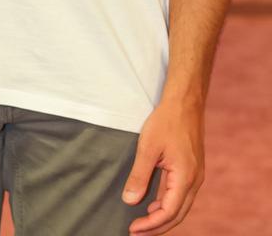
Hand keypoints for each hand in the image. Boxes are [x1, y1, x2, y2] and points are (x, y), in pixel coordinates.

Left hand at [123, 97, 203, 233]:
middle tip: (136, 232)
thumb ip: (139, 176)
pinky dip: (167, 204)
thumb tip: (130, 201)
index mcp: (185, 178)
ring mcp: (194, 176)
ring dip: (162, 217)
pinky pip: (180, 194)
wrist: (184, 102)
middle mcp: (194, 181)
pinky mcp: (191, 169)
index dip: (151, 225)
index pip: (168, 212)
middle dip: (157, 227)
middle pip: (177, 214)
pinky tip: (153, 205)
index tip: (133, 229)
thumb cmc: (167, 121)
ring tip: (142, 223)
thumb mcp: (148, 147)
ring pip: (180, 206)